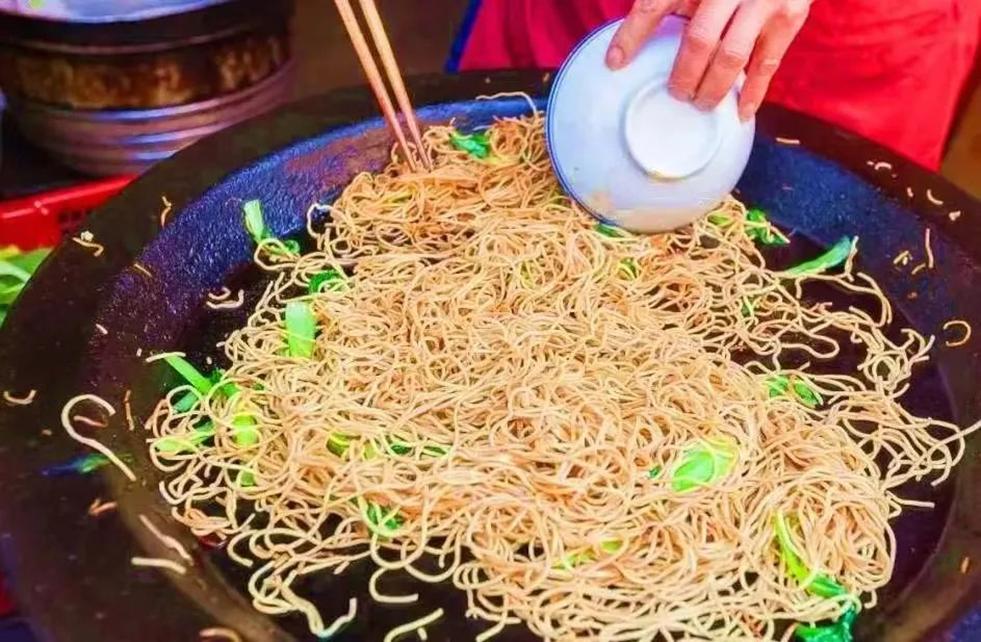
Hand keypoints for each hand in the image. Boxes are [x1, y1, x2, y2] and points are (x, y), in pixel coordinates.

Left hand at [606, 0, 810, 119]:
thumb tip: (627, 42)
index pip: (654, 6)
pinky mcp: (789, 16)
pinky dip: (753, 93)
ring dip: (712, 88)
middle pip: (698, 40)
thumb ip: (670, 0)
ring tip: (700, 103)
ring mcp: (763, 1)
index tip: (613, 63)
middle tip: (676, 94)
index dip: (631, 36)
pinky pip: (766, 63)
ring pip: (731, 57)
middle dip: (683, 75)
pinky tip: (740, 112)